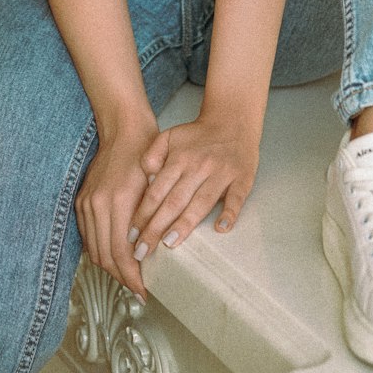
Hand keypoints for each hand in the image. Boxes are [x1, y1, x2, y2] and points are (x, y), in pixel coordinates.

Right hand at [76, 115, 158, 298]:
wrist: (124, 130)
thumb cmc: (146, 154)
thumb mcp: (155, 186)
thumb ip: (150, 220)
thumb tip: (150, 254)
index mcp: (117, 201)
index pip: (121, 253)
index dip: (132, 276)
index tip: (144, 291)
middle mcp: (97, 204)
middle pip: (105, 256)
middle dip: (122, 277)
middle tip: (138, 290)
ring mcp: (86, 203)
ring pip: (94, 250)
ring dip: (110, 267)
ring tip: (129, 277)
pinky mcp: (81, 201)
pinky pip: (88, 236)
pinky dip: (100, 251)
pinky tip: (115, 256)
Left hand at [129, 113, 258, 262]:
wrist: (233, 121)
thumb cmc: (198, 136)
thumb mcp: (170, 136)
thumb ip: (152, 154)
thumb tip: (145, 177)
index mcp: (179, 158)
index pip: (157, 191)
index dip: (143, 214)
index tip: (131, 236)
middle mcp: (198, 166)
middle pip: (174, 201)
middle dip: (156, 228)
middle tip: (142, 251)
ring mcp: (221, 173)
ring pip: (201, 202)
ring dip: (184, 224)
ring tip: (169, 244)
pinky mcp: (242, 178)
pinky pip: (236, 198)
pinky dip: (230, 213)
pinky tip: (220, 228)